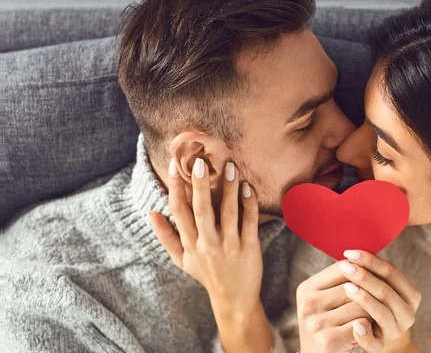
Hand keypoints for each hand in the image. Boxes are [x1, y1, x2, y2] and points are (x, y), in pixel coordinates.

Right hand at [149, 158, 271, 352]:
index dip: (175, 187)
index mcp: (190, 243)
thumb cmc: (207, 274)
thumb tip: (150, 212)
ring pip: (228, 213)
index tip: (175, 164)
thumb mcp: (182, 259)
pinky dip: (249, 204)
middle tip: (199, 161)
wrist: (234, 299)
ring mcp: (229, 246)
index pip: (179, 211)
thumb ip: (165, 236)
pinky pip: (249, 222)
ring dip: (228, 189)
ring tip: (230, 166)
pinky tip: (247, 188)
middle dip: (199, 185)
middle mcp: (207, 244)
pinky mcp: (249, 248)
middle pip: (201, 210)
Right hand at [296, 261, 371, 352]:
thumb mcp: (327, 302)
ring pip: (361, 305)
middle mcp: (307, 303)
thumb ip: (342, 281)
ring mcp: (316, 322)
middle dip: (369, 296)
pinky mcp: (327, 340)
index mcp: (306, 289)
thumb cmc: (329, 328)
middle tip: (370, 308)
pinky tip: (362, 335)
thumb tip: (367, 257)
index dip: (363, 270)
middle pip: (354, 285)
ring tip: (366, 322)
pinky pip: (362, 324)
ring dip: (370, 314)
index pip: (342, 267)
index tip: (375, 278)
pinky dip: (368, 330)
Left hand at [339, 250, 421, 352]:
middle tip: (345, 266)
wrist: (380, 339)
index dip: (371, 260)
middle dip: (364, 276)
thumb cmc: (376, 305)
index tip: (350, 252)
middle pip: (385, 290)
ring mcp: (396, 331)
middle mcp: (408, 313)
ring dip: (364, 299)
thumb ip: (373, 273)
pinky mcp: (381, 347)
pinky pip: (374, 342)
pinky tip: (354, 325)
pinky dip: (364, 334)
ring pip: (381, 312)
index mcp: (410, 295)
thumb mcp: (380, 288)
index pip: (391, 272)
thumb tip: (352, 252)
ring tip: (346, 288)